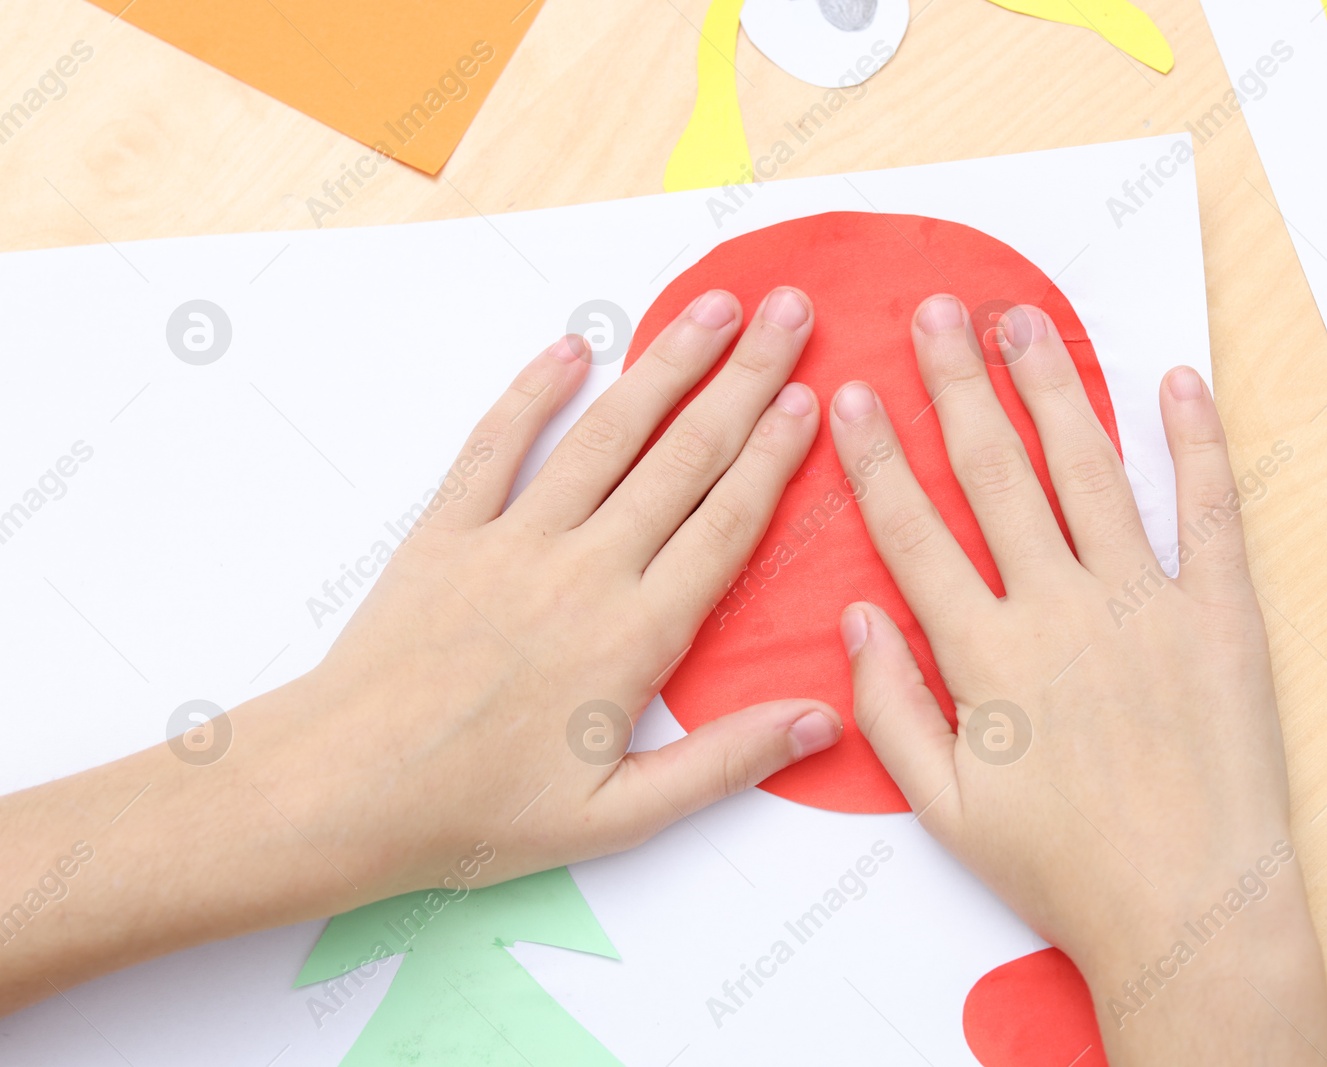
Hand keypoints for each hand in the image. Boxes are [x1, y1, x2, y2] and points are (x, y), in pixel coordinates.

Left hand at [260, 285, 843, 896]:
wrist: (343, 790)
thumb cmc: (478, 813)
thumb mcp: (619, 815)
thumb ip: (725, 759)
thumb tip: (822, 718)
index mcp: (635, 634)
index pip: (725, 522)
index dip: (774, 454)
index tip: (809, 395)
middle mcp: (584, 569)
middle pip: (683, 457)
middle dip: (744, 379)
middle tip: (788, 313)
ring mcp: (512, 541)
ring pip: (606, 435)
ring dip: (663, 365)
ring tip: (710, 308)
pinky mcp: (447, 532)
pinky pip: (496, 444)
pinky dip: (533, 391)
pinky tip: (571, 347)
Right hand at [829, 296, 1326, 1063]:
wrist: (1191, 911)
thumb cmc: (1063, 868)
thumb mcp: (945, 808)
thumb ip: (890, 709)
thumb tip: (854, 621)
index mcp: (987, 657)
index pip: (914, 534)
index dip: (876, 459)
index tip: (850, 396)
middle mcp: (1059, 610)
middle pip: (995, 476)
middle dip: (957, 387)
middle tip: (935, 314)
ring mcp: (1145, 604)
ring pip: (1088, 472)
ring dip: (1053, 390)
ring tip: (1024, 324)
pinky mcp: (1219, 614)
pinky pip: (1208, 511)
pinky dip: (1195, 442)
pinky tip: (1175, 383)